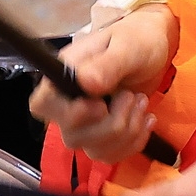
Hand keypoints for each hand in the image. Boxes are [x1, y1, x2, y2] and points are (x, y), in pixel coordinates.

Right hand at [27, 4, 175, 161]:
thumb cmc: (136, 40)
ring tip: (142, 101)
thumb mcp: (127, 47)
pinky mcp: (102, 136)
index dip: (68, 114)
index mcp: (65, 74)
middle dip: (111, 123)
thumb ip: (107, 64)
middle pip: (71, 135)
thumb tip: (86, 83)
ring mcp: (85, 123)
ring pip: (94, 150)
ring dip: (127, 131)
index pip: (42, 105)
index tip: (100, 106)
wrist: (153, 48)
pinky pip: (110, 155)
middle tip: (132, 96)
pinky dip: (134, 142)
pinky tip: (146, 119)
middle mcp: (69, 102)